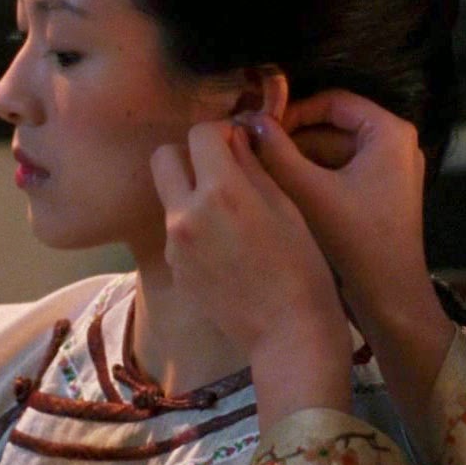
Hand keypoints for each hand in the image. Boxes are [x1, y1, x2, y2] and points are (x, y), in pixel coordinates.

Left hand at [151, 120, 352, 426]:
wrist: (287, 332)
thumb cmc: (302, 267)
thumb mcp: (286, 206)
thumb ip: (253, 165)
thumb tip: (235, 136)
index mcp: (221, 191)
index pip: (200, 133)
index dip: (222, 132)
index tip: (240, 144)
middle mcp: (186, 213)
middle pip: (163, 157)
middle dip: (189, 154)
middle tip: (221, 168)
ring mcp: (174, 244)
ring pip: (168, 194)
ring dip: (190, 190)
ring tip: (228, 211)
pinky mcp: (173, 269)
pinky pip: (174, 229)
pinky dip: (193, 224)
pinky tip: (226, 243)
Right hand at [236, 91, 455, 420]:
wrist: (391, 303)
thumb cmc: (357, 245)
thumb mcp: (310, 193)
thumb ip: (275, 153)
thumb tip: (246, 120)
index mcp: (389, 133)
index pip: (331, 102)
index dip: (291, 113)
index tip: (257, 131)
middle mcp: (395, 146)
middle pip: (330, 128)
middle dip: (291, 142)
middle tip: (250, 154)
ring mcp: (388, 173)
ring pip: (331, 154)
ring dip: (296, 163)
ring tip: (258, 176)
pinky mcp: (377, 197)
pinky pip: (338, 176)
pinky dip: (311, 182)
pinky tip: (278, 197)